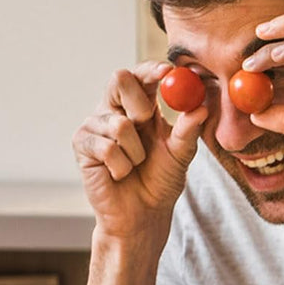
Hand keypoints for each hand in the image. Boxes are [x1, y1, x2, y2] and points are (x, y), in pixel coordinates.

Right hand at [71, 63, 207, 238]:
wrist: (142, 215)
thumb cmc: (160, 182)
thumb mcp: (180, 155)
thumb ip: (188, 131)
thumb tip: (201, 107)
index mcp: (140, 106)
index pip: (142, 75)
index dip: (152, 69)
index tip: (168, 71)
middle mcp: (115, 109)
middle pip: (119, 79)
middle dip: (139, 102)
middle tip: (147, 121)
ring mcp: (96, 125)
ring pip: (118, 123)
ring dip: (135, 152)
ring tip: (135, 165)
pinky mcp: (82, 143)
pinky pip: (107, 146)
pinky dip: (121, 165)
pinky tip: (119, 174)